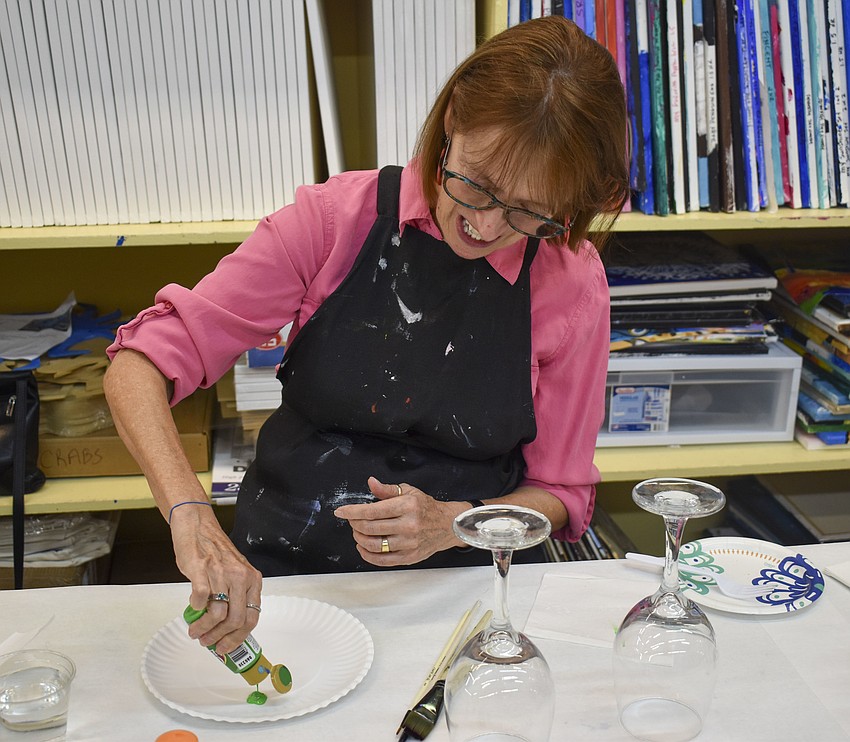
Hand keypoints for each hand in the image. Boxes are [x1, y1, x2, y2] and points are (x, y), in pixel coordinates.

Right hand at [169, 504, 262, 654]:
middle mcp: (240, 576)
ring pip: (218, 615)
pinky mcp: (202, 570)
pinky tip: (192, 609)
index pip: (252, 617)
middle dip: (221, 638)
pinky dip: (194, 610)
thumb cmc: (214, 551)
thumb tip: (227, 629)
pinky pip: (200, 599)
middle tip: (208, 643)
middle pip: (236, 620)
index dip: (239, 638)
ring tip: (196, 632)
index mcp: (252, 579)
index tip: (227, 648)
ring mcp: (222, 573)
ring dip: (204, 630)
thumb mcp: (234, 573)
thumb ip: (235, 596)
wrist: (197, 526)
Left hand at [334, 476, 467, 565]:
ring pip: (374, 545)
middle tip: (351, 520)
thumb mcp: (408, 491)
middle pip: (370, 528)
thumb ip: (387, 489)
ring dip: (359, 538)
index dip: (352, 511)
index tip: (341, 512)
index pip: (372, 511)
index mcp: (407, 506)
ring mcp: (409, 543)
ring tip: (357, 532)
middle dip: (354, 524)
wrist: (447, 525)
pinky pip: (382, 560)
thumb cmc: (427, 507)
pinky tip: (363, 547)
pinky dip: (368, 555)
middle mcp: (408, 525)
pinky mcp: (409, 557)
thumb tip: (371, 483)